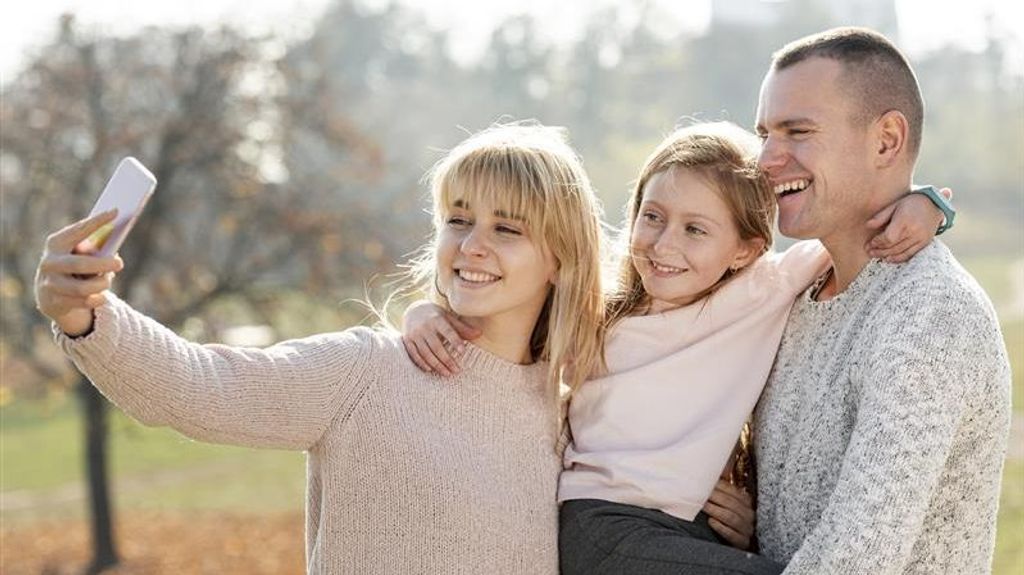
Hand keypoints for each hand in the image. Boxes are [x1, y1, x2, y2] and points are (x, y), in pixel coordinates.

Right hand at [35, 210, 123, 335]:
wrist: (51, 296)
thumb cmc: (75, 268)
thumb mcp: (81, 254)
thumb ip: (96, 247)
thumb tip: (118, 235)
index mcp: (56, 243)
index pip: (79, 230)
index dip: (97, 221)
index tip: (116, 211)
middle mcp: (49, 262)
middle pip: (80, 264)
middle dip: (103, 264)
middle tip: (119, 263)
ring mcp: (50, 284)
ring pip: (83, 288)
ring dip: (101, 284)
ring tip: (107, 281)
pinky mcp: (54, 303)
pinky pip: (85, 302)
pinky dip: (98, 299)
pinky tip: (100, 296)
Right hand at [401, 300, 480, 375]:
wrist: (413, 310)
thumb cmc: (435, 316)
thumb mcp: (448, 318)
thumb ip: (462, 328)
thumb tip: (480, 334)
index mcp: (437, 320)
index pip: (448, 332)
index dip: (455, 342)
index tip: (463, 352)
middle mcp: (425, 327)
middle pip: (436, 346)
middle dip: (447, 360)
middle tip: (456, 370)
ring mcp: (415, 334)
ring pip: (426, 353)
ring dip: (436, 365)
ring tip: (447, 373)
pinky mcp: (407, 340)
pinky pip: (414, 354)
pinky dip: (422, 363)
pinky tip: (430, 370)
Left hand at [703, 479, 755, 550]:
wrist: (730, 542)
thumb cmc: (727, 516)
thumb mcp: (726, 501)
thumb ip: (721, 486)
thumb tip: (713, 465)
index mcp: (746, 501)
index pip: (733, 491)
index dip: (718, 486)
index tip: (703, 481)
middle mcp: (749, 515)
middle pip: (731, 503)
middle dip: (714, 497)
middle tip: (698, 493)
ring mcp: (747, 529)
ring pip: (731, 518)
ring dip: (715, 510)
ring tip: (702, 506)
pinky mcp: (742, 543)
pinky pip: (733, 535)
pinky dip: (721, 528)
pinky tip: (711, 522)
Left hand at [865, 187, 951, 262]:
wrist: (934, 204)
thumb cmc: (911, 203)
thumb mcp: (895, 205)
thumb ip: (881, 216)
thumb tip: (867, 225)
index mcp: (905, 220)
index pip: (888, 237)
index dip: (878, 242)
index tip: (870, 242)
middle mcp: (914, 231)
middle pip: (892, 246)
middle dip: (879, 250)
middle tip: (869, 250)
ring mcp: (920, 238)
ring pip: (900, 252)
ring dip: (886, 255)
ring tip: (875, 255)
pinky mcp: (924, 243)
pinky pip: (910, 254)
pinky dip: (898, 258)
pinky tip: (889, 258)